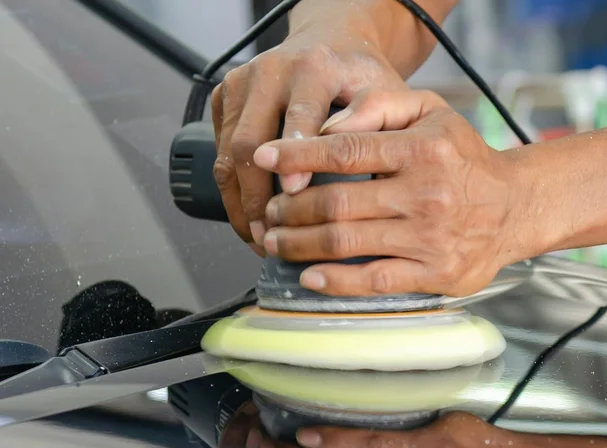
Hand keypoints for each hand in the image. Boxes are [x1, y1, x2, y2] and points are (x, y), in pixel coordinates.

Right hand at [211, 21, 408, 253]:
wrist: (333, 46)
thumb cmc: (361, 78)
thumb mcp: (384, 94)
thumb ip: (374, 126)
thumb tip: (349, 170)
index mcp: (313, 66)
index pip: (299, 115)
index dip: (296, 158)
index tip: (296, 195)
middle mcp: (271, 71)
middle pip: (250, 142)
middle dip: (258, 196)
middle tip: (274, 234)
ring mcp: (241, 83)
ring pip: (226, 152)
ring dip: (240, 202)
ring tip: (260, 238)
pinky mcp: (223, 98)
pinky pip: (218, 152)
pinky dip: (232, 191)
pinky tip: (249, 220)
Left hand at [252, 88, 537, 297]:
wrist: (517, 206)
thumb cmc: (466, 158)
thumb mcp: (431, 111)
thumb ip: (378, 105)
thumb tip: (326, 127)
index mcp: (423, 150)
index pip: (345, 151)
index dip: (296, 155)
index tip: (264, 158)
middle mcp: (427, 194)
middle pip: (336, 204)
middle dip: (290, 209)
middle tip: (269, 210)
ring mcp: (431, 238)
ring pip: (346, 243)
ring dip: (300, 244)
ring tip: (277, 240)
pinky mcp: (436, 273)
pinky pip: (374, 281)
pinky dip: (335, 281)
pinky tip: (310, 276)